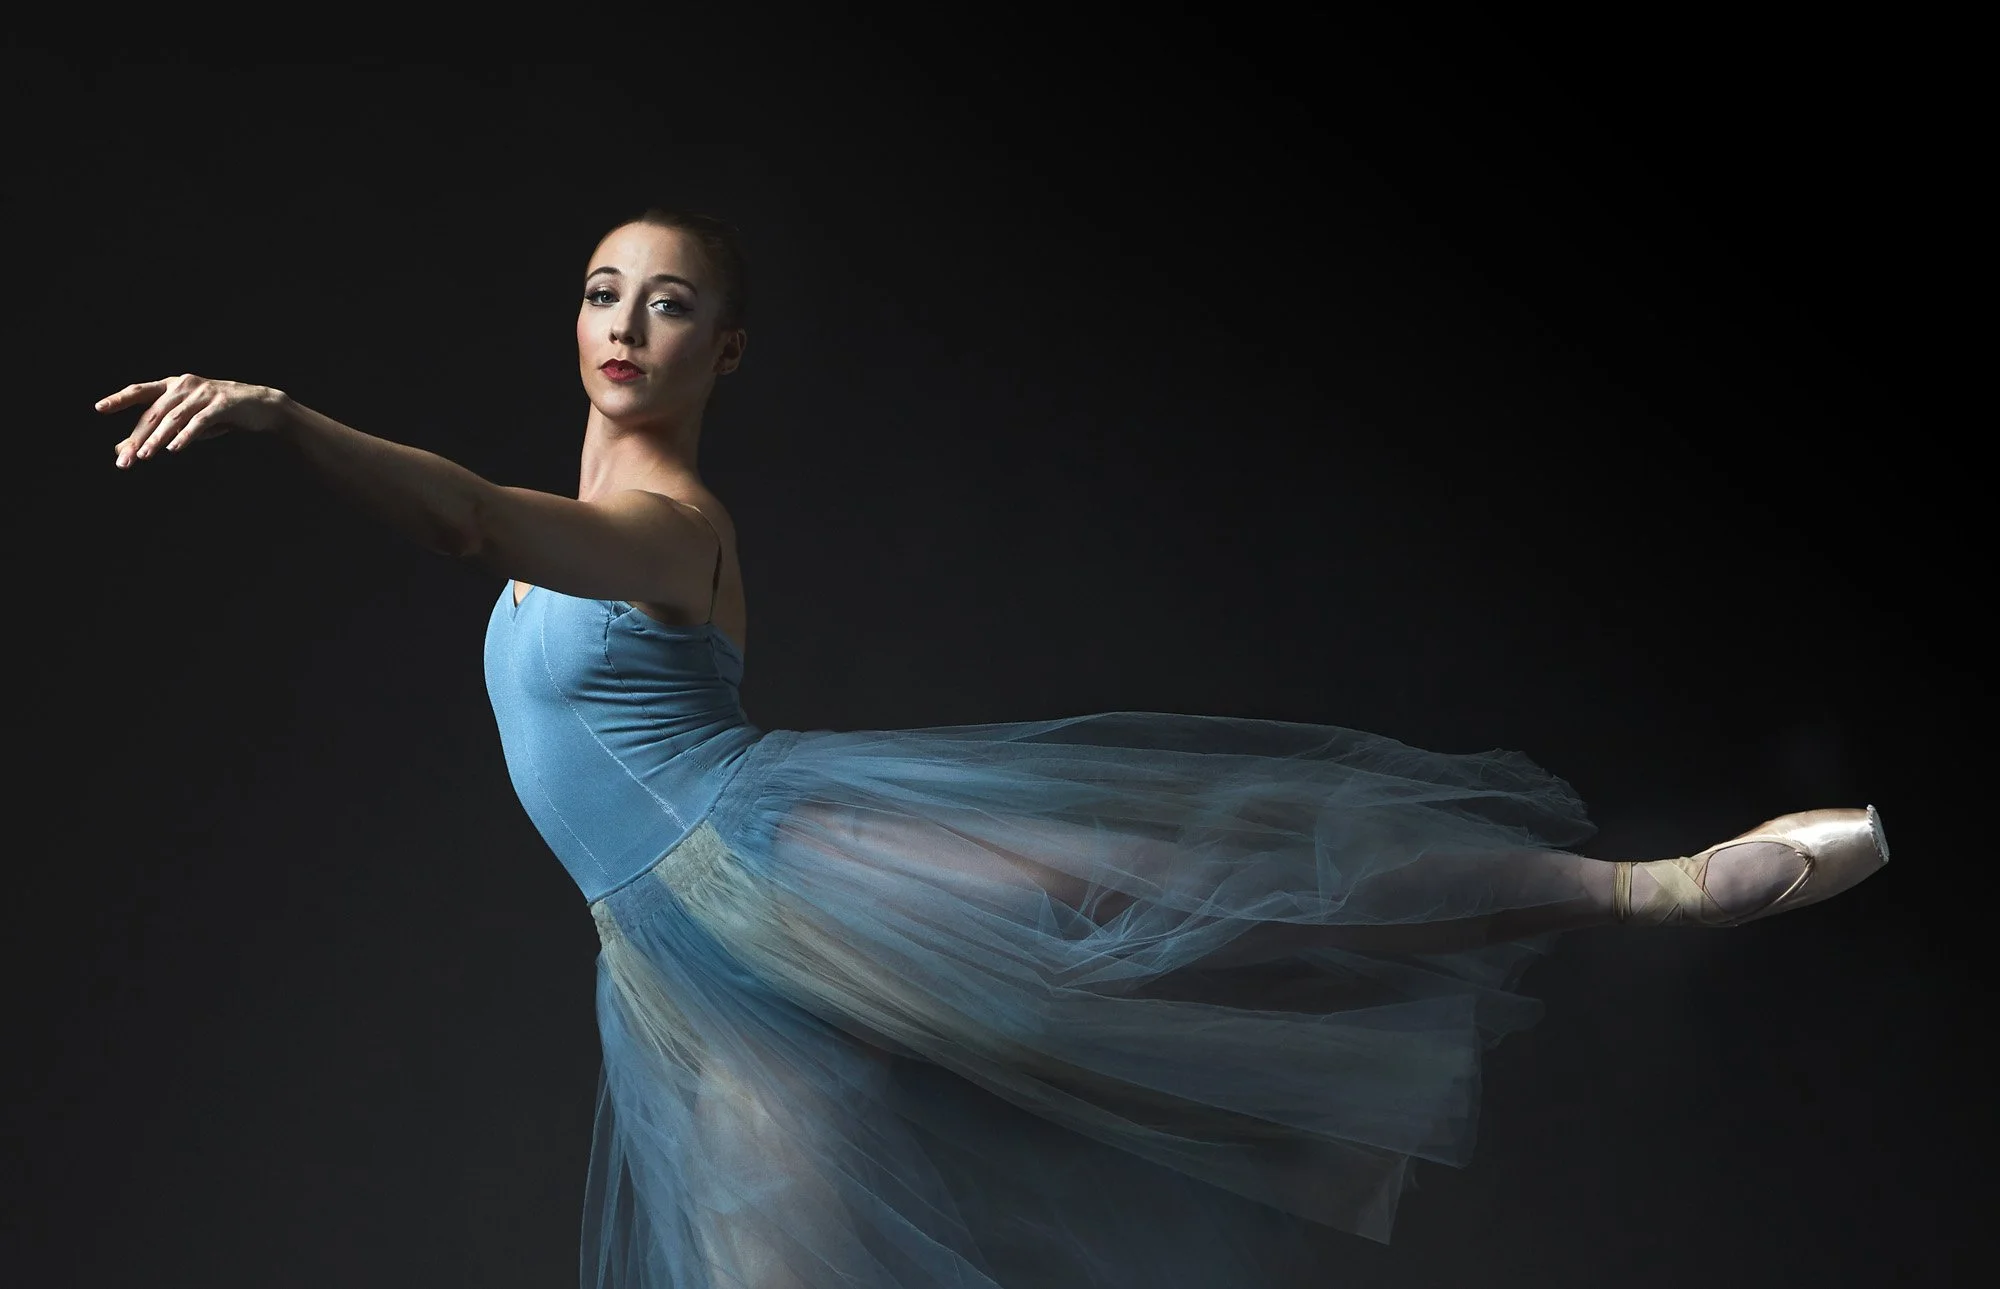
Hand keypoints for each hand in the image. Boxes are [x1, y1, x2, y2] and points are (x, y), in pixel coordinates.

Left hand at [101, 374, 292, 467]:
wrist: (260, 407)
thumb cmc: (217, 415)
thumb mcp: (184, 422)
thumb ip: (155, 432)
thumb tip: (120, 448)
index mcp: (172, 385)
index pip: (140, 391)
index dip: (120, 399)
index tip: (100, 407)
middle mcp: (184, 386)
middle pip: (154, 412)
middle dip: (138, 437)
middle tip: (125, 460)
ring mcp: (203, 394)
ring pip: (174, 418)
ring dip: (157, 439)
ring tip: (145, 456)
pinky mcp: (221, 405)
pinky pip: (199, 422)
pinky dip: (185, 436)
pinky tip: (174, 449)